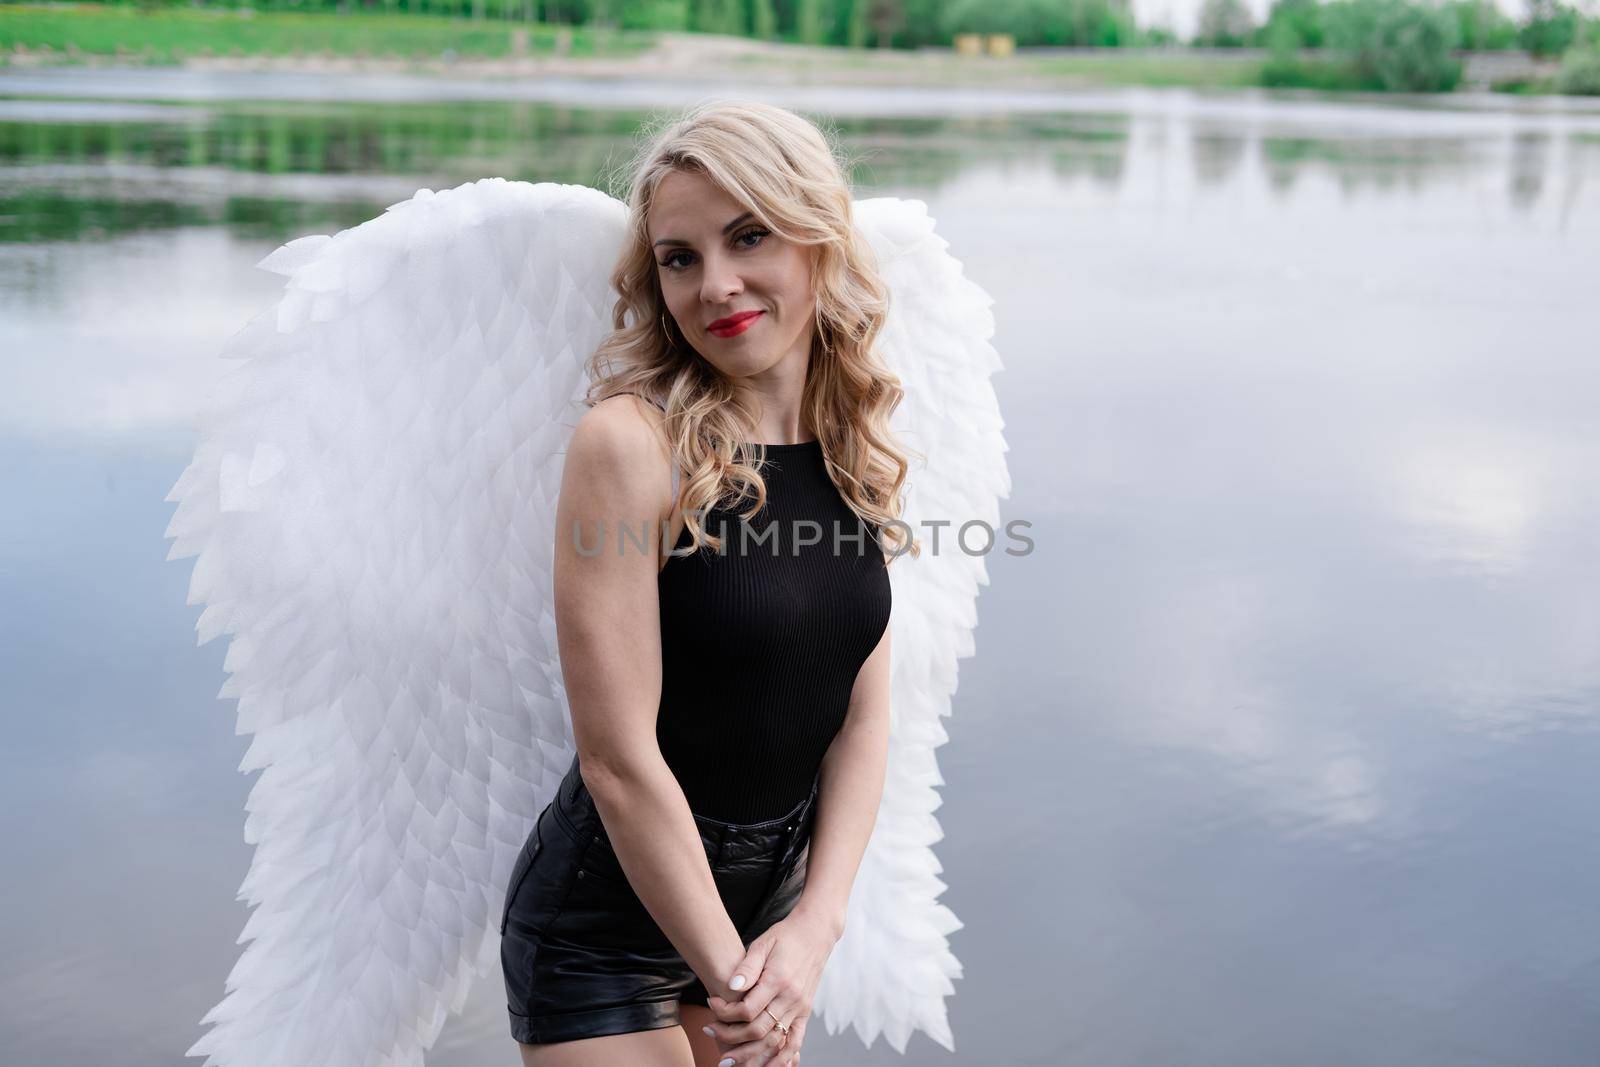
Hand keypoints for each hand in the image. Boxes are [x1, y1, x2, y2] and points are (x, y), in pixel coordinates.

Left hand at [702, 908, 836, 1064]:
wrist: (815, 933)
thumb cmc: (784, 937)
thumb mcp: (762, 944)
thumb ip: (747, 968)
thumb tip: (730, 987)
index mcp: (778, 980)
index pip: (747, 1009)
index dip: (725, 1013)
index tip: (711, 1004)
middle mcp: (791, 998)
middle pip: (758, 1030)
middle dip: (730, 1036)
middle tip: (710, 1032)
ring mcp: (800, 1008)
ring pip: (773, 1041)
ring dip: (750, 1055)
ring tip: (728, 1061)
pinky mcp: (805, 1013)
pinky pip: (794, 1042)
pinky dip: (781, 1059)